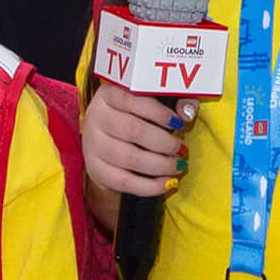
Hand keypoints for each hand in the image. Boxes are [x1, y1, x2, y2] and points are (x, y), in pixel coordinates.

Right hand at [82, 77, 192, 200]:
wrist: (106, 138)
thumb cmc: (136, 116)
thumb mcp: (152, 100)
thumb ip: (176, 100)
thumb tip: (187, 113)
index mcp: (108, 94)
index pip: (134, 100)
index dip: (160, 113)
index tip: (179, 124)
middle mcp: (96, 117)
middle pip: (134, 130)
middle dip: (165, 143)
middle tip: (182, 149)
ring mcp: (92, 145)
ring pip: (130, 158)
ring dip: (161, 165)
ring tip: (178, 166)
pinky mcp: (95, 169)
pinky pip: (123, 182)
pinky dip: (149, 186)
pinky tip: (166, 183)